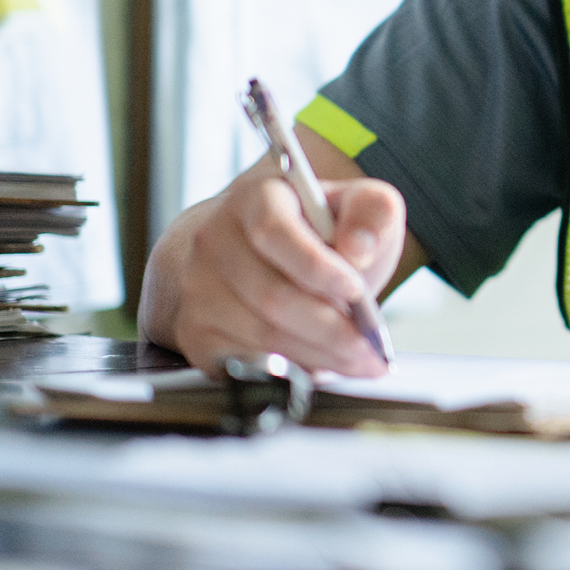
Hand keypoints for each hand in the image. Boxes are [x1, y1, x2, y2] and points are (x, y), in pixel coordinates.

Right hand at [140, 153, 406, 377]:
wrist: (260, 252)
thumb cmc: (316, 230)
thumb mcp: (357, 206)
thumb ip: (373, 213)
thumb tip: (359, 248)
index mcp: (255, 197)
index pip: (273, 232)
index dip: (315, 267)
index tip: (356, 291)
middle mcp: (215, 240)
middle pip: (271, 296)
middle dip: (332, 328)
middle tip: (372, 346)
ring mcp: (199, 289)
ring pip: (263, 336)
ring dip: (319, 354)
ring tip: (360, 358)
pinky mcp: (196, 333)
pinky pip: (246, 363)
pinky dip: (292, 372)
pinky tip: (324, 367)